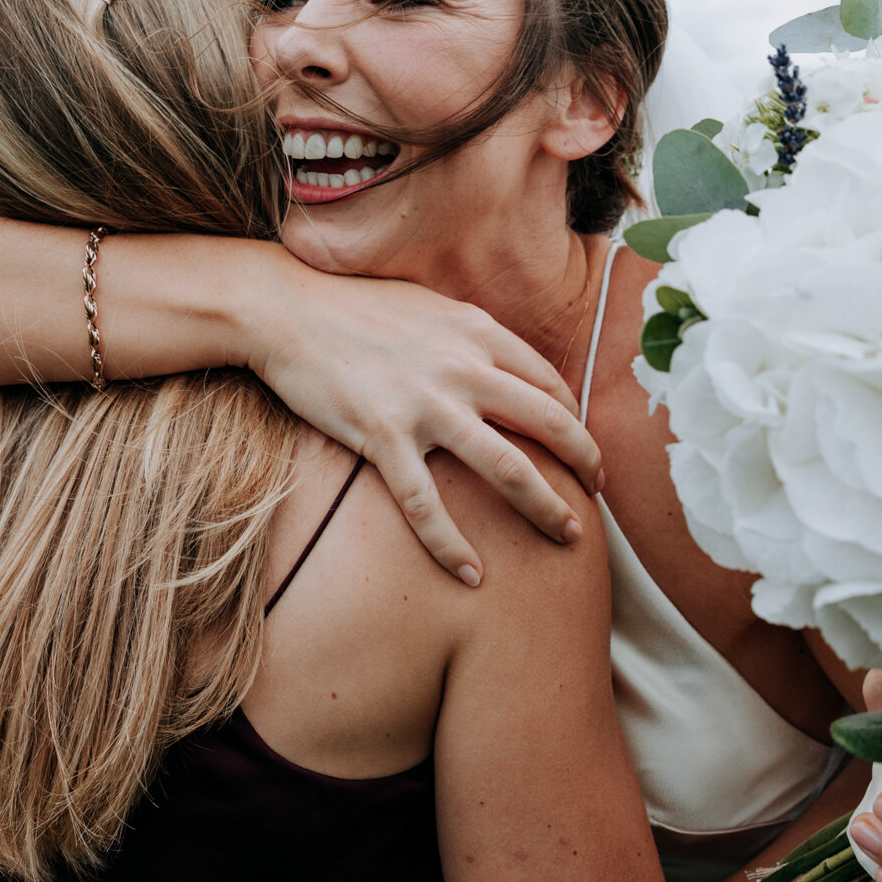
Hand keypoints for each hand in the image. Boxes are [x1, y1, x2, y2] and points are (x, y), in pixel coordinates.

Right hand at [244, 263, 599, 584]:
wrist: (284, 309)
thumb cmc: (349, 306)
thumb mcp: (425, 306)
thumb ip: (467, 336)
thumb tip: (499, 366)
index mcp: (476, 331)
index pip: (549, 382)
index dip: (575, 420)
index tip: (582, 449)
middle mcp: (462, 367)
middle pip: (549, 424)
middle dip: (585, 464)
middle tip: (597, 495)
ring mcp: (425, 404)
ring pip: (508, 468)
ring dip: (547, 508)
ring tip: (568, 538)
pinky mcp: (382, 437)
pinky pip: (428, 505)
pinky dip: (453, 546)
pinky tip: (472, 575)